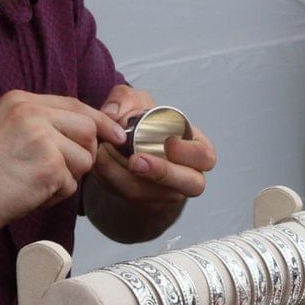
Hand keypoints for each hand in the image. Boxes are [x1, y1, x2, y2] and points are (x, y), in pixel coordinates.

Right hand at [0, 91, 125, 231]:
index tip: (115, 134)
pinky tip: (31, 193)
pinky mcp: (49, 166)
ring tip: (36, 182)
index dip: (99, 121)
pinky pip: (72, 184)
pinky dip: (56, 195)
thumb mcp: (6, 128)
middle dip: (83, 154)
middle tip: (57, 171)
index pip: (75, 105)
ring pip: (85, 159)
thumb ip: (41, 122)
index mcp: (22, 100)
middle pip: (88, 129)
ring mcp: (42, 138)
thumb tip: (87, 128)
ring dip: (67, 178)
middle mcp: (33, 113)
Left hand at [90, 91, 216, 205]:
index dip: (190, 153)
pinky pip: (130, 199)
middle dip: (162, 173)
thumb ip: (124, 99)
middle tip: (135, 161)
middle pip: (191, 185)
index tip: (169, 143)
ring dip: (126, 177)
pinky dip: (111, 182)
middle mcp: (188, 176)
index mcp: (196, 149)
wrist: (123, 150)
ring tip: (105, 154)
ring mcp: (168, 194)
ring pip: (154, 196)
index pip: (205, 156)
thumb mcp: (135, 103)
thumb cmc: (141, 124)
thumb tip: (113, 115)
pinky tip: (100, 163)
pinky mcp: (145, 204)